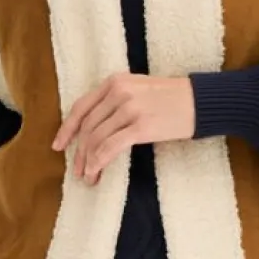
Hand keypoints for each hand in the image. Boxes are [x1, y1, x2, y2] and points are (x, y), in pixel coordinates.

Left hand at [51, 72, 194, 182]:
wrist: (201, 101)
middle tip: (76, 170)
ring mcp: (129, 108)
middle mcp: (118, 92)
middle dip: (78, 152)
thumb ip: (117, 100)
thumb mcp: (139, 89)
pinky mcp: (141, 126)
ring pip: (96, 138)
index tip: (58, 145)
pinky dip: (99, 161)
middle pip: (88, 126)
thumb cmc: (173, 98)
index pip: (81, 107)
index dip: (66, 128)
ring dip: (88, 161)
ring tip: (88, 177)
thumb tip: (95, 129)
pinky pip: (111, 146)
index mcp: (115, 81)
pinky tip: (97, 173)